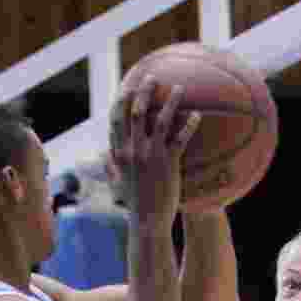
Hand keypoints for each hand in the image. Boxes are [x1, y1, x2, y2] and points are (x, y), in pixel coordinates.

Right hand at [108, 78, 200, 230]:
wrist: (147, 222)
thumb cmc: (134, 204)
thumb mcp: (117, 183)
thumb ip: (110, 167)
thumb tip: (103, 156)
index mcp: (120, 153)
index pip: (117, 120)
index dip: (122, 101)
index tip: (127, 87)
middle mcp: (133, 150)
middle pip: (137, 112)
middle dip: (144, 91)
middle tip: (153, 77)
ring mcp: (150, 156)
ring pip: (160, 120)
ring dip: (171, 101)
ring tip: (180, 88)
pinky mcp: (167, 164)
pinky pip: (180, 139)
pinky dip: (189, 125)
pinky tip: (197, 115)